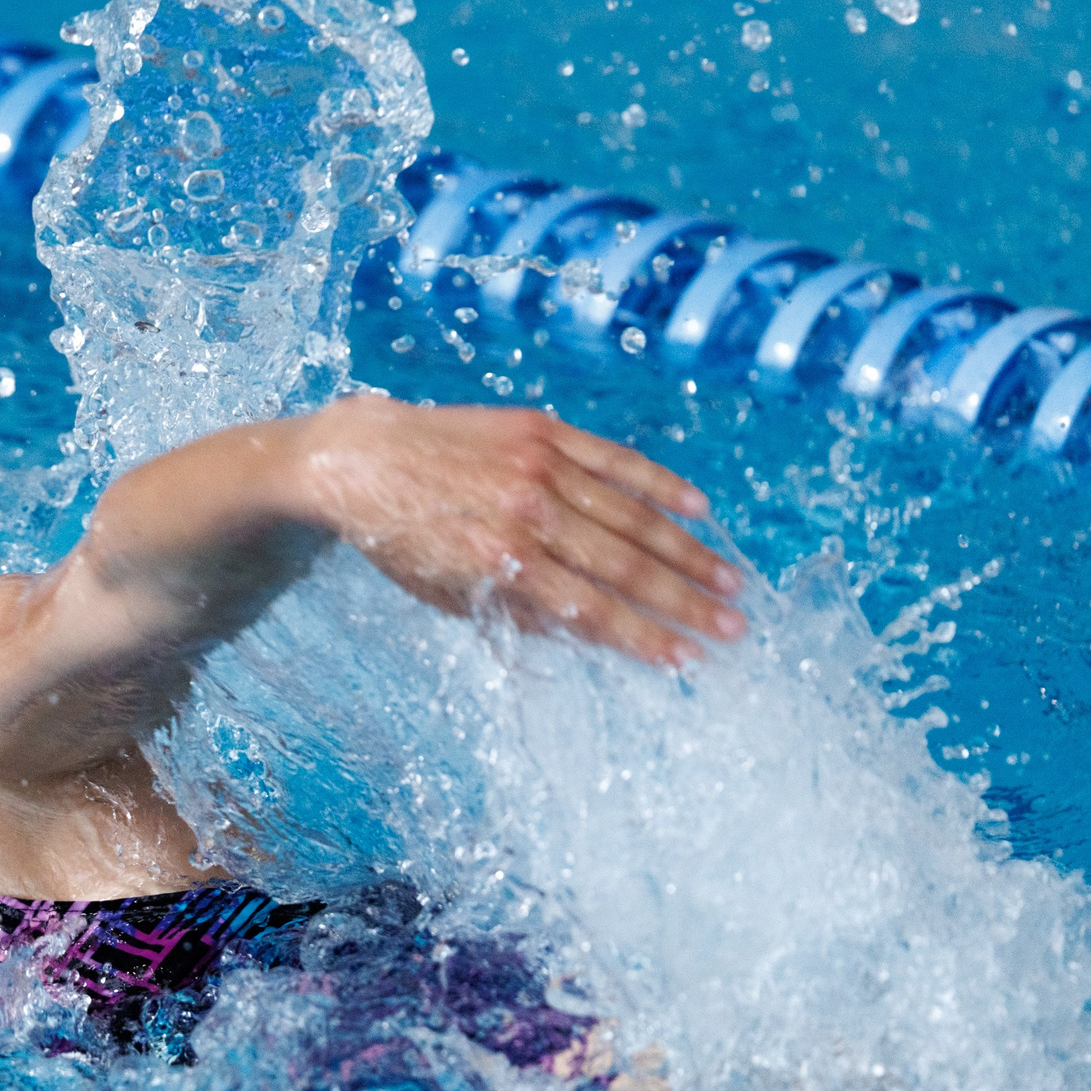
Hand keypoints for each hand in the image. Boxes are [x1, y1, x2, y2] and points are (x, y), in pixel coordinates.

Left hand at [291, 395, 745, 666]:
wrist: (357, 458)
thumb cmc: (398, 538)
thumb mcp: (446, 594)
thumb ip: (516, 614)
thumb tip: (587, 636)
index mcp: (500, 563)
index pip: (592, 610)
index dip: (644, 638)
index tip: (687, 660)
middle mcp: (526, 514)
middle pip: (625, 566)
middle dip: (684, 602)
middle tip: (734, 628)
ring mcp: (537, 466)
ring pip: (631, 515)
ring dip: (688, 551)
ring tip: (730, 581)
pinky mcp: (540, 430)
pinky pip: (613, 459)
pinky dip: (659, 484)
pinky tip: (698, 507)